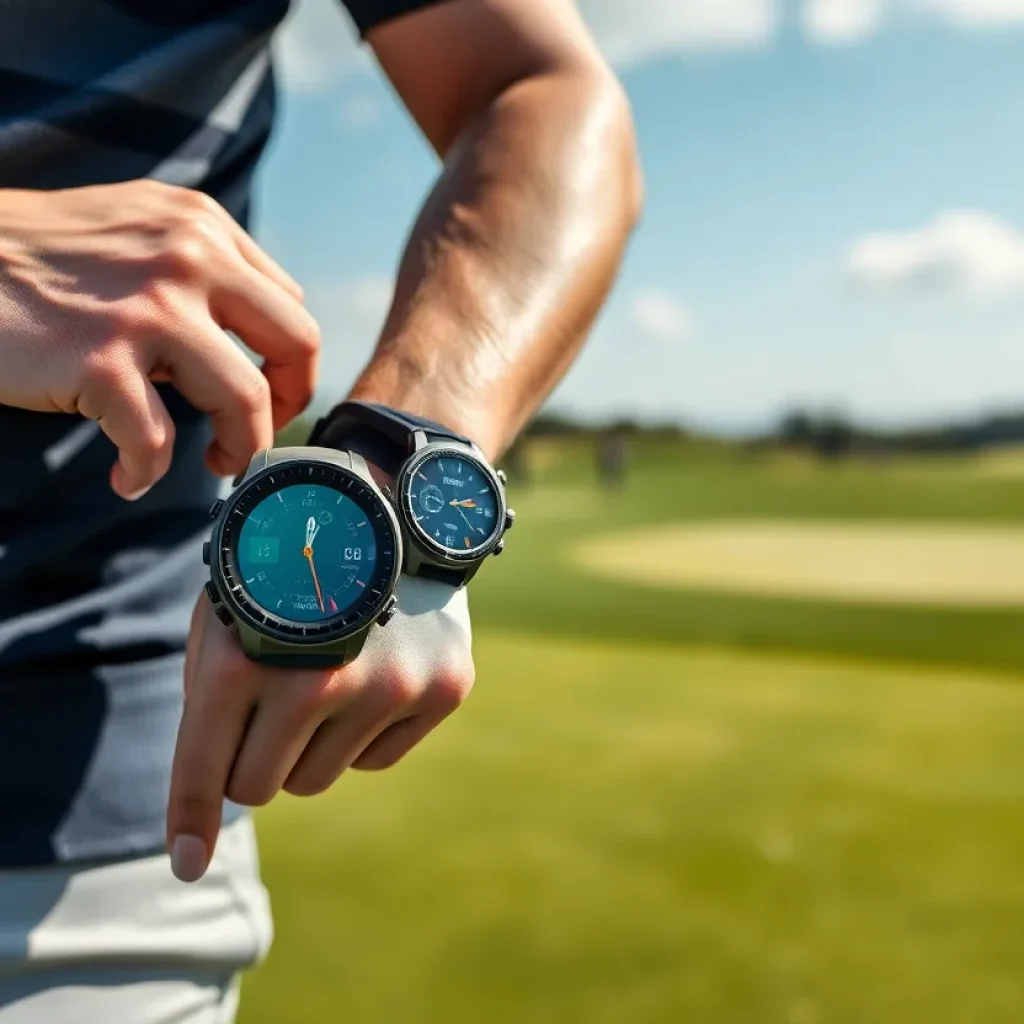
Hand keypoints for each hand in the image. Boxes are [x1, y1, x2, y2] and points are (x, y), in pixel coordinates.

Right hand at [0, 181, 319, 497]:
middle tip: (256, 435)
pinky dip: (145, 471)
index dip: (287, 365)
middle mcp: (190, 258)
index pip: (288, 306)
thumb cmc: (37, 256)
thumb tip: (247, 340)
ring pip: (245, 400)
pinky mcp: (99, 360)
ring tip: (216, 463)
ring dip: (240, 447)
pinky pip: (154, 441)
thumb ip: (196, 267)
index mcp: (203, 227)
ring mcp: (148, 309)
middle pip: (296, 345)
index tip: (266, 395)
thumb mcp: (136, 229)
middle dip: (289, 404)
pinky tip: (126, 477)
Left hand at [167, 576, 473, 881]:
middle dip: (250, 763)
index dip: (189, 821)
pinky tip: (368, 674)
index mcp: (248, 657)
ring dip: (306, 747)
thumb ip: (208, 698)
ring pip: (317, 780)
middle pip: (261, 786)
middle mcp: (320, 680)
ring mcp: (390, 686)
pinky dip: (360, 734)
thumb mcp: (229, 610)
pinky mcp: (442, 689)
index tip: (186, 862)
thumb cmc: (290, 568)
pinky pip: (375, 760)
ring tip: (321, 677)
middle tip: (265, 709)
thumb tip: (210, 802)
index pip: (207, 767)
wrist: (390, 509)